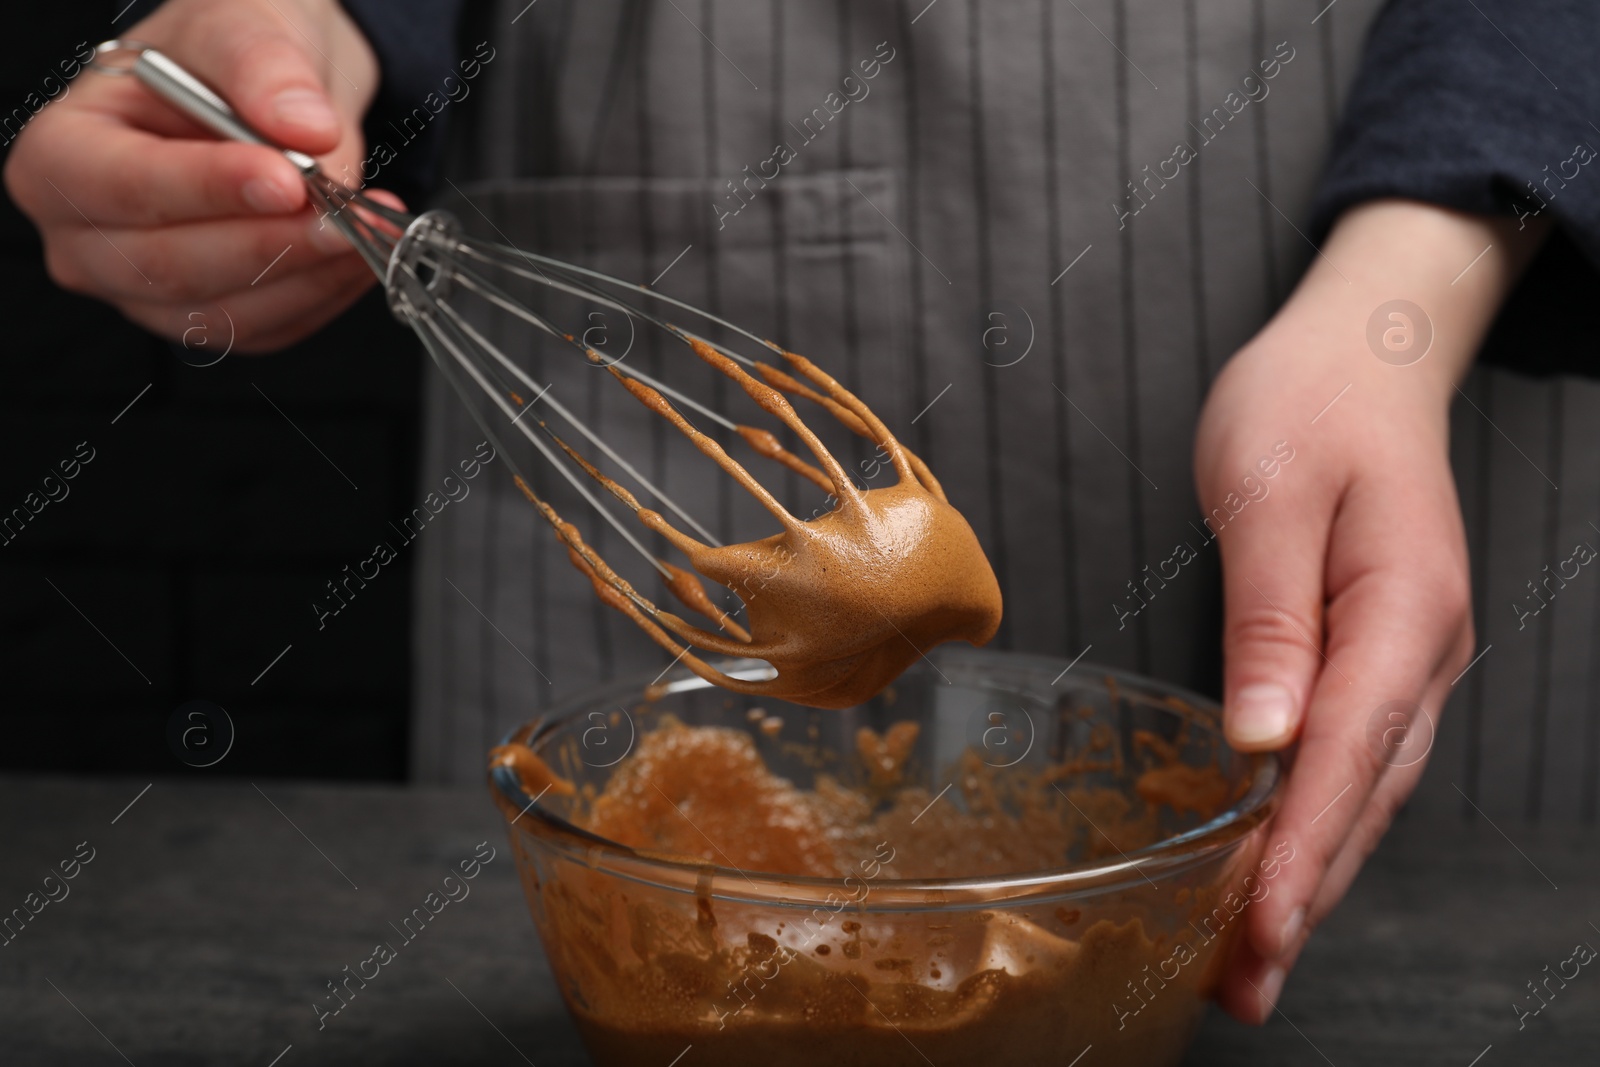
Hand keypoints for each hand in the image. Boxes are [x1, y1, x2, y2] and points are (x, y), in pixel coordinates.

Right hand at [3, 0, 393, 351]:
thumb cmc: (222, 59)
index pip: (124, 187)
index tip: (287, 179)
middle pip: (172, 266)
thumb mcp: (240, 28)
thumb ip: (264, 67)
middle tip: (346, 213)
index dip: (207, 188)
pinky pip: (269, 328)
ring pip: (226, 313)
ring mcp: (144, 290)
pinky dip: (324, 293)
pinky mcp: (208, 318)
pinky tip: (358, 252)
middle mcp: (87, 238)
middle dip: (272, 242)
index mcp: (61, 155)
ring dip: (310, 274)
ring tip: (369, 224)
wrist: (262, 93)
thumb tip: (304, 125)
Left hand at [1193, 200, 1547, 1022]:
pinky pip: (1351, 758)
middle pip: (1364, 796)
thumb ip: (1271, 619)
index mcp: (1403, 610)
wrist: (1363, 354)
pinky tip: (1274, 865)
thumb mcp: (1269, 492)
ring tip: (1251, 959)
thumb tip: (1265, 740)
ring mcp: (1407, 658)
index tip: (1260, 929)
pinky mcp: (1376, 655)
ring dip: (1311, 875)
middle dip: (1306, 896)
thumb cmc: (1307, 403)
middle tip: (1245, 986)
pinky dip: (1313, 822)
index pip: (1348, 755)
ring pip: (1362, 790)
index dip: (1301, 850)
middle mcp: (1421, 650)